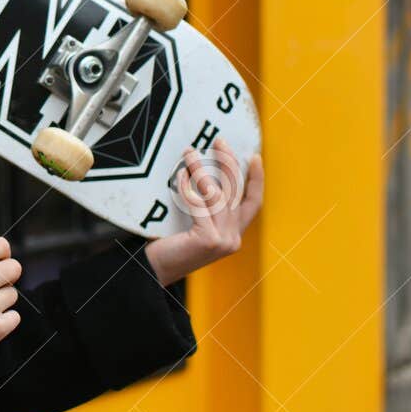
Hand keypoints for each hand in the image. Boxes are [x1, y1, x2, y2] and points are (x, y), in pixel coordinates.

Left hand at [143, 136, 263, 286]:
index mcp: (233, 235)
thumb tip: (203, 174)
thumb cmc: (169, 246)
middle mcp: (232, 239)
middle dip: (229, 163)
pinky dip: (188, 187)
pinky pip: (198, 204)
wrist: (153, 270)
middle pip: (235, 193)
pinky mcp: (208, 239)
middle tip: (219, 141)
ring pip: (215, 194)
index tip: (254, 156)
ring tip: (189, 152)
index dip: (256, 180)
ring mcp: (223, 241)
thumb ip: (206, 208)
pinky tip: (180, 175)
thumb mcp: (194, 225)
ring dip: (201, 169)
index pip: (253, 204)